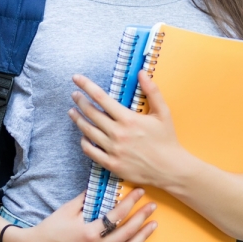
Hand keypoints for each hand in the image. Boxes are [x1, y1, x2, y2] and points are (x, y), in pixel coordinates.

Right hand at [6, 188, 156, 241]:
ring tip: (153, 225)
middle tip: (152, 207)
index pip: (117, 215)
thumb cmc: (49, 229)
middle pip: (127, 232)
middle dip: (142, 218)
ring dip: (143, 237)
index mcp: (90, 233)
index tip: (140, 192)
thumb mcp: (67, 210)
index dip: (131, 202)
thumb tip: (101, 187)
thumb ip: (86, 199)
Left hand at [69, 71, 187, 189]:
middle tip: (74, 95)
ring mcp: (113, 150)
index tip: (76, 79)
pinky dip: (84, 142)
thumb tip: (141, 72)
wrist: (170, 169)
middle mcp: (118, 134)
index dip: (86, 86)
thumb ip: (152, 91)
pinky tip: (83, 136)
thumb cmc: (167, 140)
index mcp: (128, 119)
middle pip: (91, 113)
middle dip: (80, 101)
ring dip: (78, 120)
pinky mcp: (111, 164)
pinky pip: (90, 152)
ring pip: (88, 131)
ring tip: (72, 112)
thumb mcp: (163, 112)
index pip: (101, 98)